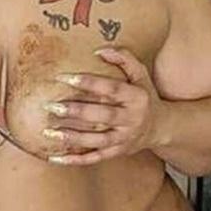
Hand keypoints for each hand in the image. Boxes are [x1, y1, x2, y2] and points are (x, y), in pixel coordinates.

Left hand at [43, 46, 164, 165]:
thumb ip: (124, 59)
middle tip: (52, 106)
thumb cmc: (144, 96)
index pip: (111, 89)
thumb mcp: (140, 75)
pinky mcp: (116, 153)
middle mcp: (131, 119)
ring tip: (49, 131)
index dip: (88, 82)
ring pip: (96, 141)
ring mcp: (124, 139)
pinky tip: (55, 157)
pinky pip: (94, 158)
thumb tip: (100, 50)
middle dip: (76, 112)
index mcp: (136, 97)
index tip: (65, 77)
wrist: (160, 127)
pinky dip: (74, 160)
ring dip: (72, 137)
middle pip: (102, 116)